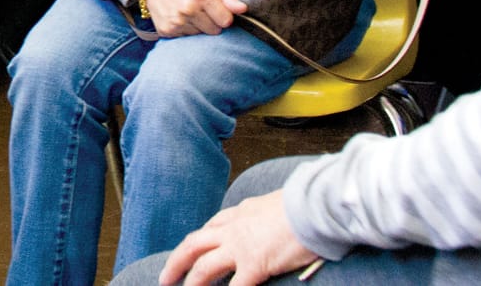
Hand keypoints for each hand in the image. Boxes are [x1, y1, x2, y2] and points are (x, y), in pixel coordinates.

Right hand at [140, 0, 245, 36]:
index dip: (223, 16)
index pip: (226, 21)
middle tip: (200, 11)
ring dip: (197, 27)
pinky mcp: (167, 31)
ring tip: (188, 14)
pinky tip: (179, 19)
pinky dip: (185, 30)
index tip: (216, 10)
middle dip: (211, 23)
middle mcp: (188, 10)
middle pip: (215, 31)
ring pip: (200, 35)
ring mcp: (176, 22)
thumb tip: (244, 9)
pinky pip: (186, 38)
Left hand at [158, 189, 316, 284]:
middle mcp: (234, 227)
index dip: (200, 241)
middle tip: (165, 278)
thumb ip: (270, 214)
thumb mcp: (279, 203)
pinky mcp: (254, 264)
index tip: (192, 250)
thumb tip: (276, 218)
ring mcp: (240, 247)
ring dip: (192, 283)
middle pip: (194, 244)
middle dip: (176, 261)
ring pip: (204, 267)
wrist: (315, 204)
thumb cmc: (306, 203)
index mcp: (242, 211)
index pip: (213, 226)